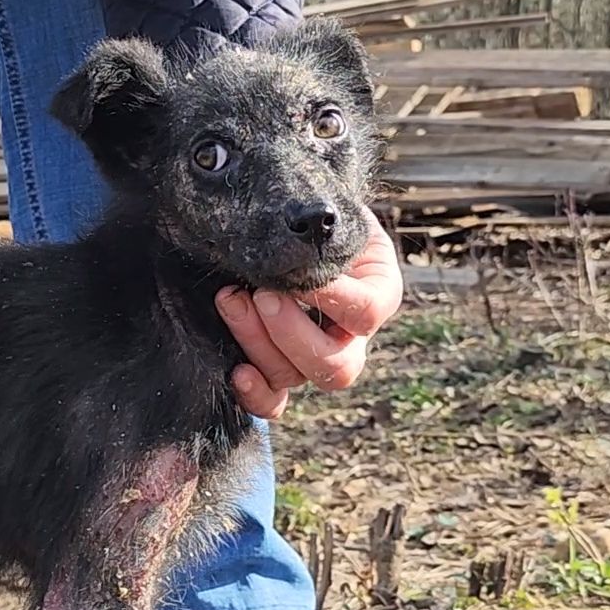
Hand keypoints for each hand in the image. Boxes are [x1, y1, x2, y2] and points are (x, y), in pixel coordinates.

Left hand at [214, 202, 403, 417]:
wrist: (286, 225)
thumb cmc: (311, 212)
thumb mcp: (328, 208)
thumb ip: (324, 220)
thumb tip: (306, 220)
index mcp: (378, 293)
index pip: (367, 311)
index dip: (332, 298)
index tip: (298, 271)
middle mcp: (352, 336)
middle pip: (337, 365)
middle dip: (291, 332)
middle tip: (260, 294)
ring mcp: (316, 358)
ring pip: (297, 378)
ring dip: (258, 343)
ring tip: (231, 300)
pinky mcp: (282, 370)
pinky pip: (276, 401)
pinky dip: (257, 395)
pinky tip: (237, 372)